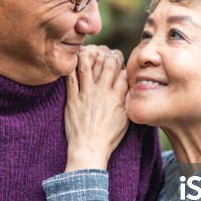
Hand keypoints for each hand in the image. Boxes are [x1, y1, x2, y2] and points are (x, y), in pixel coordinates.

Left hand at [64, 46, 129, 170]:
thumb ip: (127, 101)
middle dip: (109, 54)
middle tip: (107, 52)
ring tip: (89, 51)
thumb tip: (129, 87)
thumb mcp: (125, 119)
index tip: (119, 61)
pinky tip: (73, 61)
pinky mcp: (72, 99)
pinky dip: (71, 67)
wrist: (89, 149)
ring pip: (87, 66)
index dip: (123, 63)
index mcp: (117, 98)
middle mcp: (102, 93)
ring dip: (89, 55)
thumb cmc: (108, 137)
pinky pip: (70, 78)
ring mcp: (86, 95)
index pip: (123, 72)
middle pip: (108, 64)